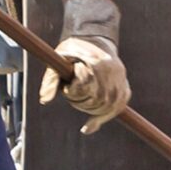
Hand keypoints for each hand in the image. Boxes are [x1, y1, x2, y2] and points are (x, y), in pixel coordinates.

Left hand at [38, 0, 129, 133]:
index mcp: (98, 62)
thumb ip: (51, 79)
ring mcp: (122, 82)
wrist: (96, 41)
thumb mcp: (58, 59)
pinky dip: (102, 119)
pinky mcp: (125, 90)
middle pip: (97, 100)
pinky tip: (87, 128)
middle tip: (71, 95)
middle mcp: (114, 72)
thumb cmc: (73, 50)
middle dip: (80, 102)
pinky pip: (116, 110)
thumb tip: (45, 101)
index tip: (67, 87)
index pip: (86, 87)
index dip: (72, 92)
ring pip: (107, 108)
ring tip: (79, 102)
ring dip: (89, 110)